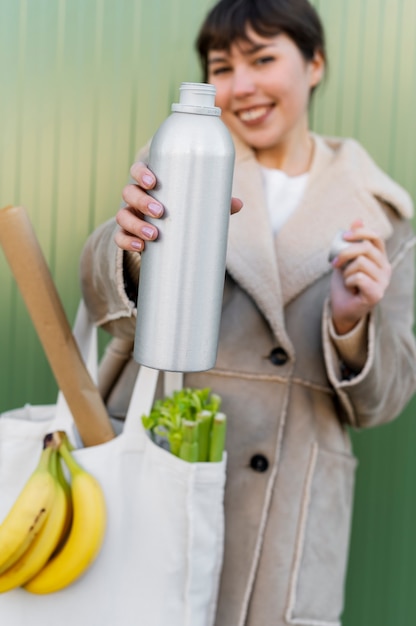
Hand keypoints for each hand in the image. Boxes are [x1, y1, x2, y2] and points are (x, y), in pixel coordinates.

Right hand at [115, 161, 242, 251]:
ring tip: (154, 234)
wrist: (166, 238)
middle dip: (142, 201)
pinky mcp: (127, 236)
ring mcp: (129, 217)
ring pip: (122, 216)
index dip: (141, 173)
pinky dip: (127, 242)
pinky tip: (140, 247)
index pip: (138, 171)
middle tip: (160, 211)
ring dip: (135, 224)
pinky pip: (119, 238)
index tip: (153, 181)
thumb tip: (238, 204)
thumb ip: (214, 203)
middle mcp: (136, 198)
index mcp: (150, 184)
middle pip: (129, 193)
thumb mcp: (196, 206)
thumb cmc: (182, 212)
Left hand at [330, 220, 391, 334]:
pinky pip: (359, 277)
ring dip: (346, 271)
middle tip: (334, 264)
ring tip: (347, 280)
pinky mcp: (377, 294)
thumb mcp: (345, 260)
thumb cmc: (344, 284)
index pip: (375, 237)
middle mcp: (386, 268)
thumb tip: (357, 219)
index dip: (360, 233)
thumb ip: (351, 242)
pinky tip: (350, 288)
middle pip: (365, 248)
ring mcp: (384, 281)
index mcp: (380, 258)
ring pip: (360, 263)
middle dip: (344, 253)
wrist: (341, 308)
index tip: (343, 236)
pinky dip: (348, 281)